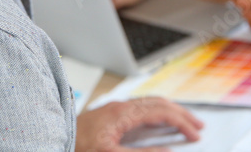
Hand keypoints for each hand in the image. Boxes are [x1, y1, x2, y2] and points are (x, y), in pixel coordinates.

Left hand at [75, 97, 203, 151]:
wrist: (52, 139)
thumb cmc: (76, 147)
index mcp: (123, 113)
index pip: (162, 112)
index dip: (182, 122)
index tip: (195, 135)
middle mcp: (120, 106)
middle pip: (159, 103)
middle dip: (181, 114)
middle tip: (198, 126)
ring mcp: (114, 108)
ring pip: (150, 104)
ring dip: (170, 112)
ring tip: (184, 123)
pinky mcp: (109, 114)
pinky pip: (140, 108)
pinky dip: (157, 114)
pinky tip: (158, 123)